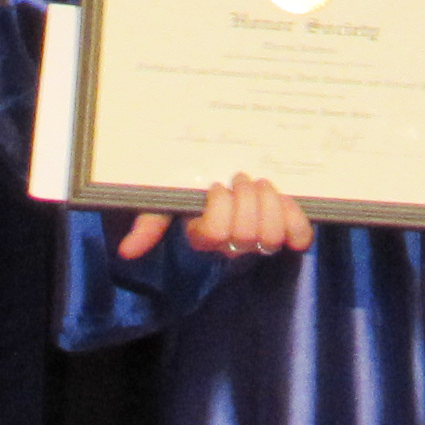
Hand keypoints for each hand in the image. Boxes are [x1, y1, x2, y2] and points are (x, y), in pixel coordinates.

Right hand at [119, 174, 313, 260]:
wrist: (232, 171)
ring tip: (261, 184)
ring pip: (272, 235)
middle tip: (241, 178)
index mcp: (205, 237)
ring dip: (269, 202)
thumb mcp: (168, 200)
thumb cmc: (195, 187)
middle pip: (247, 234)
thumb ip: (149, 223)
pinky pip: (299, 237)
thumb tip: (125, 252)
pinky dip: (296, 218)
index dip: (220, 206)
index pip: (215, 233)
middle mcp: (234, 245)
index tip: (216, 185)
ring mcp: (263, 240)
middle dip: (246, 198)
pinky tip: (288, 201)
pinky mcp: (289, 231)